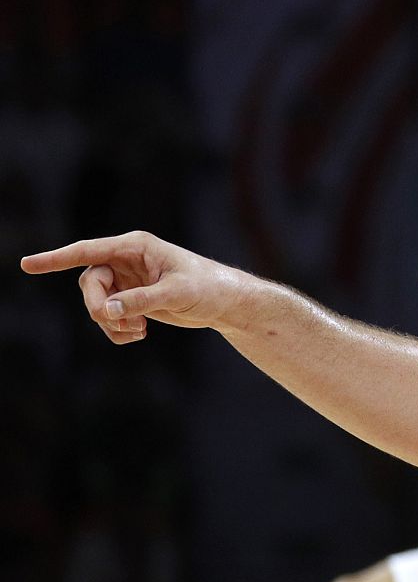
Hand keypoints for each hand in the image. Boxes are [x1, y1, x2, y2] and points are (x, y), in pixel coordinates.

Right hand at [20, 231, 250, 343]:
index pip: (87, 251)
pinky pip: (108, 316)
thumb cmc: (207, 288)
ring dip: (111, 323)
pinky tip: (139, 335)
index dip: (56, 258)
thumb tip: (107, 311)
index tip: (27, 265)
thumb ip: (141, 301)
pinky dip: (117, 329)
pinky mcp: (130, 298)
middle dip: (98, 308)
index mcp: (135, 246)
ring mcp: (126, 279)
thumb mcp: (176, 294)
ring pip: (97, 303)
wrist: (225, 303)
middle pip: (89, 284)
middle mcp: (126, 260)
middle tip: (121, 325)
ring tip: (138, 332)